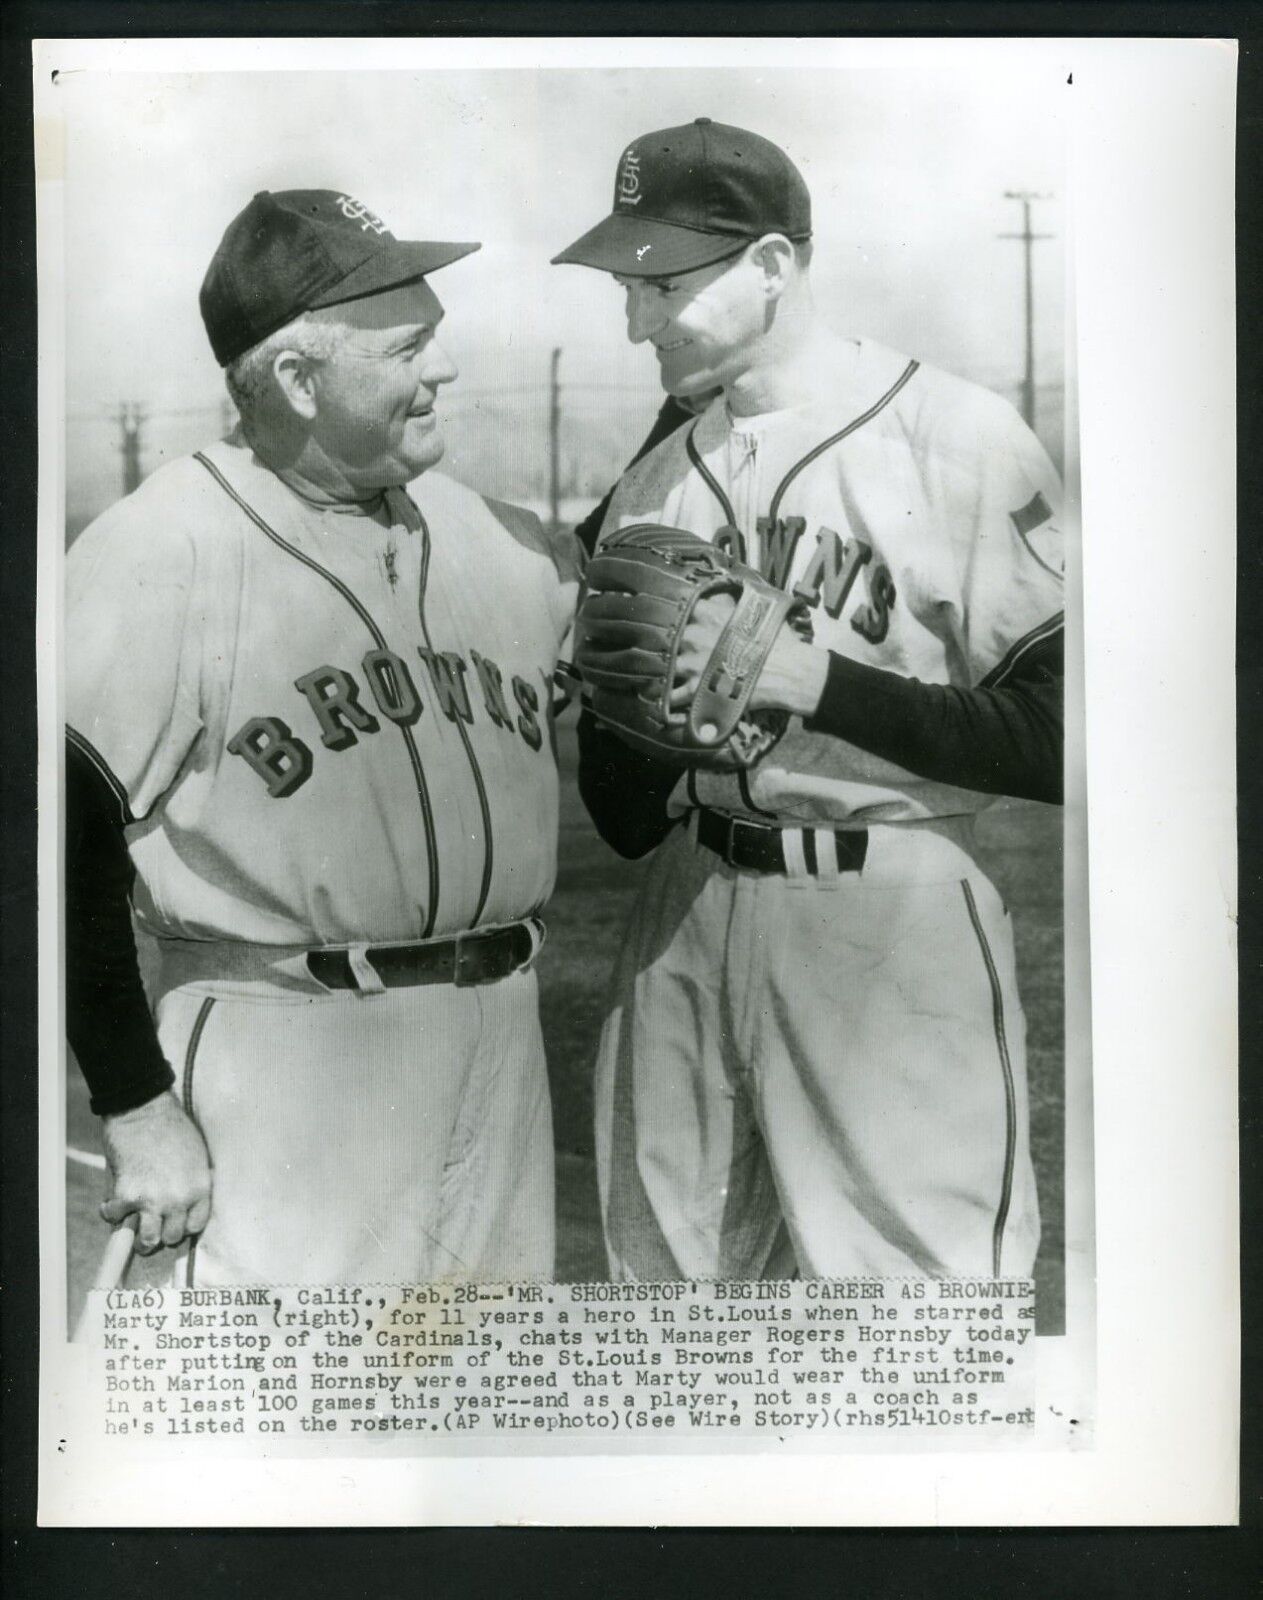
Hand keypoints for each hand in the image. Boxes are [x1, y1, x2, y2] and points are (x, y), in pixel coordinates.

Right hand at [100, 1092, 211, 1253]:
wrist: (144, 1109)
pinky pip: (114, 1218)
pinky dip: (110, 1211)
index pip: (196, 1227)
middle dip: (162, 1231)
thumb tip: (181, 1207)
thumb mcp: (196, 1156)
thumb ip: (190, 1184)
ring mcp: (153, 1200)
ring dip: (138, 1236)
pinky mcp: (127, 1195)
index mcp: (200, 1189)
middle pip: (172, 1238)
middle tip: (152, 1221)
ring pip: (147, 1241)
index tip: (174, 1219)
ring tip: (133, 1225)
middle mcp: (179, 1200)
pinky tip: (112, 1201)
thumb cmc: (172, 1128)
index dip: (183, 1225)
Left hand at [671, 594, 828, 718]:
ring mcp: (691, 664)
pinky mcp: (696, 689)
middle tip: (687, 653)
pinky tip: (675, 699)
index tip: (687, 624)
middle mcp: (694, 636)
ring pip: (668, 667)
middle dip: (678, 646)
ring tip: (676, 676)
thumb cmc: (777, 642)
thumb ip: (736, 604)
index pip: (682, 610)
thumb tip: (732, 595)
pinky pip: (674, 696)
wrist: (789, 672)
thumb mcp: (758, 612)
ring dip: (672, 672)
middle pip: (672, 639)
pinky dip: (673, 699)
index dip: (684, 618)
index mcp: (707, 614)